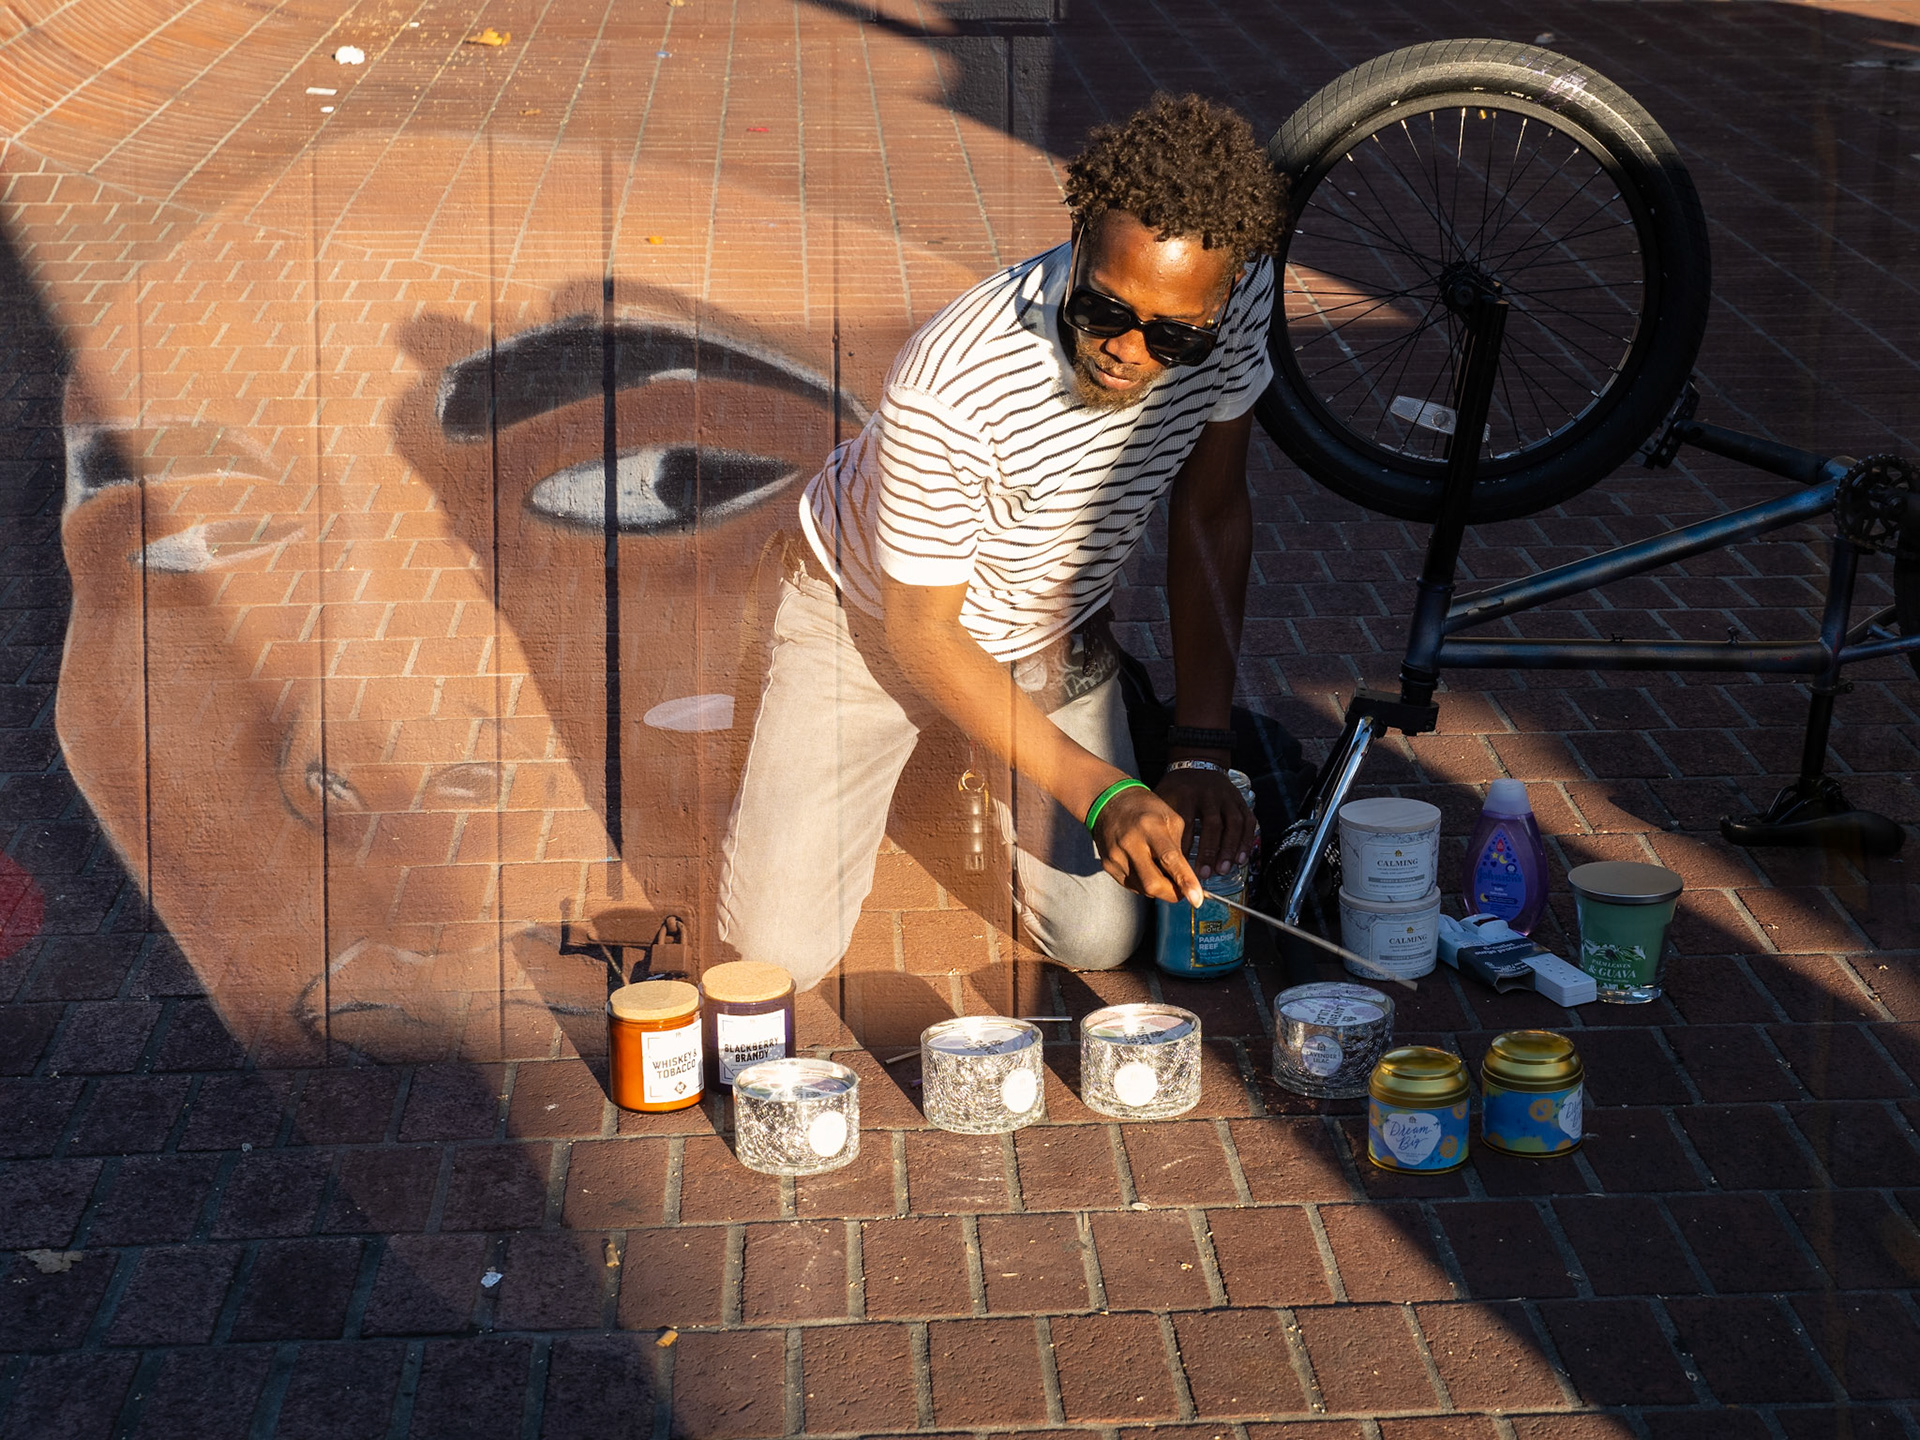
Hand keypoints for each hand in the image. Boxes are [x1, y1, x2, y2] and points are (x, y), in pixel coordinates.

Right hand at [1089, 783, 1204, 905]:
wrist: (1108, 801)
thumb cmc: (1145, 808)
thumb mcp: (1171, 819)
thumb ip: (1180, 848)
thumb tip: (1188, 878)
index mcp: (1150, 827)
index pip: (1170, 859)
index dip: (1185, 881)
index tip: (1196, 899)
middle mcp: (1130, 843)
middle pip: (1153, 883)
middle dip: (1172, 893)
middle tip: (1184, 891)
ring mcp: (1116, 856)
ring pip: (1143, 889)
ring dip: (1159, 888)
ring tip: (1164, 872)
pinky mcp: (1108, 865)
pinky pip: (1132, 886)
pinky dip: (1145, 883)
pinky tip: (1147, 868)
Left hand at [1154, 765, 1254, 880]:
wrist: (1197, 763)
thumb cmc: (1176, 787)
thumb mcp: (1163, 797)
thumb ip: (1160, 822)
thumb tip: (1152, 853)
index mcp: (1186, 793)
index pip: (1186, 822)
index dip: (1184, 846)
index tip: (1181, 867)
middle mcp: (1208, 794)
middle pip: (1212, 824)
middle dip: (1209, 851)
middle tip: (1204, 873)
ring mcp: (1227, 796)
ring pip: (1233, 823)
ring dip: (1229, 849)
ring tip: (1223, 869)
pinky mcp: (1240, 801)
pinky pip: (1248, 821)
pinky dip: (1246, 841)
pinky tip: (1240, 858)